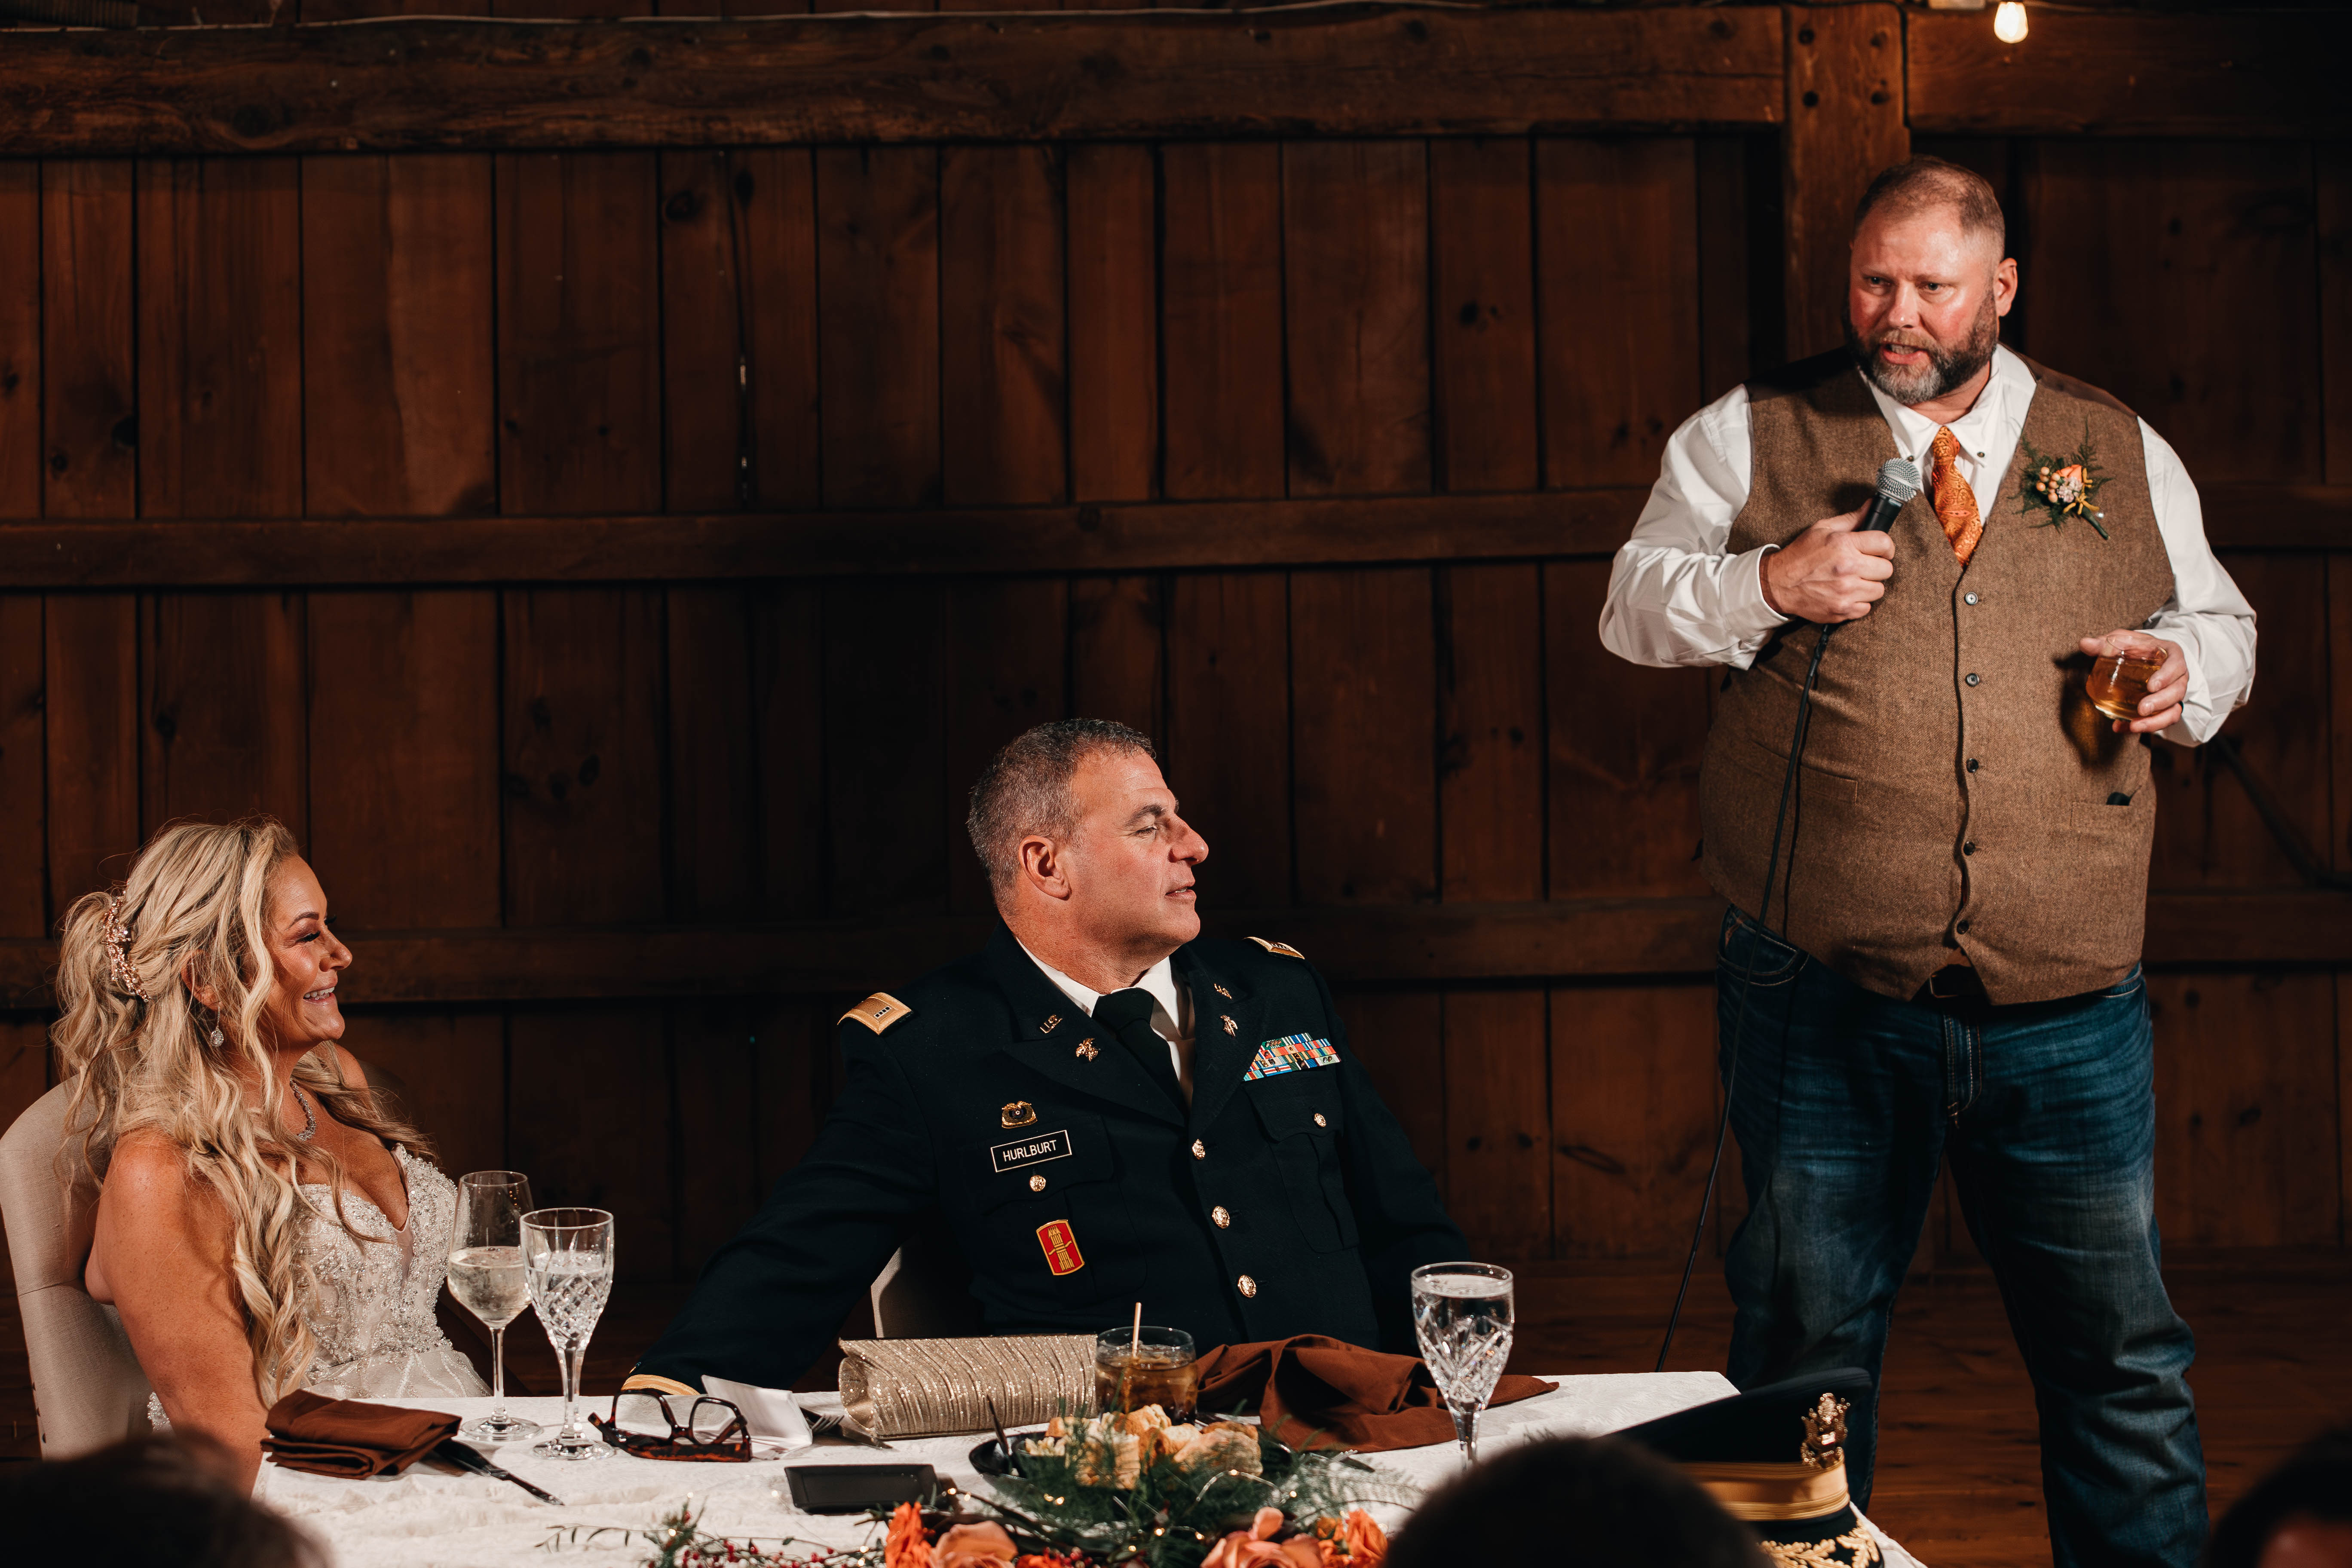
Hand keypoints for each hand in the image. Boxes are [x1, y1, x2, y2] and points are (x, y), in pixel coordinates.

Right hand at [1761, 507, 1894, 622]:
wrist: (1778, 584)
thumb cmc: (1800, 555)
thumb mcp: (1822, 529)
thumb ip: (1851, 518)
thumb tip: (1872, 506)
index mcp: (1844, 545)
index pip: (1885, 544)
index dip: (1885, 547)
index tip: (1879, 551)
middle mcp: (1847, 569)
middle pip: (1886, 569)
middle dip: (1876, 567)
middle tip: (1862, 566)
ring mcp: (1845, 592)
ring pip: (1879, 590)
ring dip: (1869, 586)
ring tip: (1853, 580)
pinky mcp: (1842, 610)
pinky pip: (1866, 607)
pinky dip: (1858, 602)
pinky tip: (1846, 594)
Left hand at [2080, 630, 2186, 733]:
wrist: (2146, 655)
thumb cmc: (2137, 647)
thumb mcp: (2123, 640)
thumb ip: (2105, 642)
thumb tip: (2084, 643)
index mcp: (2171, 656)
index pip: (2176, 666)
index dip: (2167, 676)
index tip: (2151, 686)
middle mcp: (2177, 677)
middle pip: (2177, 692)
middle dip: (2160, 703)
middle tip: (2142, 709)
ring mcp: (2172, 694)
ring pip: (2173, 711)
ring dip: (2155, 722)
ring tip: (2134, 726)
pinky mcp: (2164, 707)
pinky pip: (2159, 720)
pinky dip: (2143, 727)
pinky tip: (2123, 728)